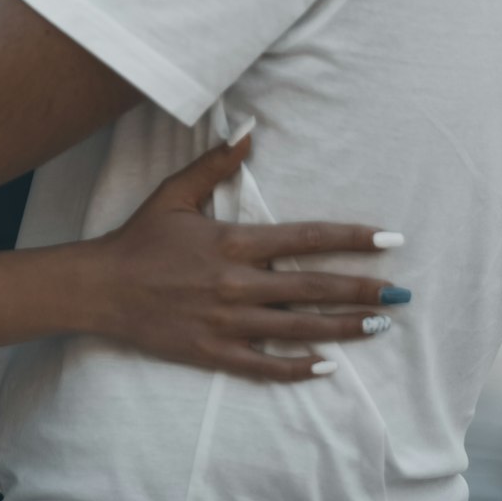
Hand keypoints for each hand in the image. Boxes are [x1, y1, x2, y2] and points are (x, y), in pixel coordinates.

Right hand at [91, 135, 404, 381]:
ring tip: (379, 325)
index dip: (351, 239)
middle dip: (361, 289)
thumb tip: (248, 132)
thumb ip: (215, 164)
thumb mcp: (175, 192)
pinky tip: (327, 366)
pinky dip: (299, 369)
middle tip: (401, 295)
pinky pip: (266, 365)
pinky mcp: (213, 352)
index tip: (389, 240)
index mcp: (232, 242)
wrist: (101, 288)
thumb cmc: (140, 238)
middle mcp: (236, 283)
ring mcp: (227, 322)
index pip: (305, 239)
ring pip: (298, 329)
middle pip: (312, 288)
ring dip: (343, 328)